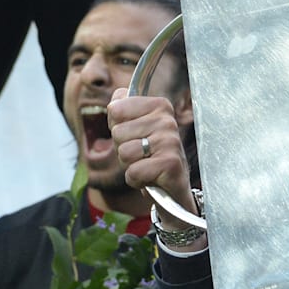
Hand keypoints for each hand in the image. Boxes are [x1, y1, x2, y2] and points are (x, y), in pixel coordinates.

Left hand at [108, 88, 196, 214]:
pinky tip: (150, 178)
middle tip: (142, 155)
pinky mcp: (170, 164)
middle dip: (123, 149)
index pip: (115, 109)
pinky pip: (133, 172)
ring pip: (124, 152)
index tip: (135, 136)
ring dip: (129, 165)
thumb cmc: (150, 155)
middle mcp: (167, 120)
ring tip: (146, 165)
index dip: (118, 128)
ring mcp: (170, 141)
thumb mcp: (134, 127)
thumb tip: (116, 99)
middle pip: (117, 132)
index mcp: (159, 105)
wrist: (173, 189)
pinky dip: (136, 180)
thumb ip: (122, 107)